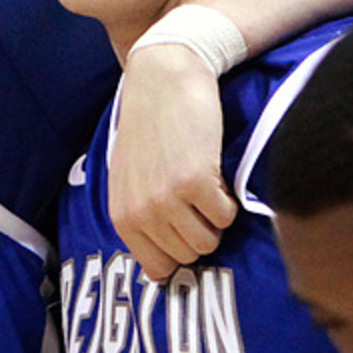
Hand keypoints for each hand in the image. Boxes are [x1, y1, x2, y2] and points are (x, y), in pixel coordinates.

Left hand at [109, 45, 236, 280]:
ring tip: (203, 181)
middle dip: (200, 229)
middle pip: (190, 255)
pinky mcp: (195, 182)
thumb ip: (140, 219)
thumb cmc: (150, 126)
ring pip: (210, 241)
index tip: (187, 225)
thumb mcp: (130, 177)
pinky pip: (226, 216)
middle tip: (195, 194)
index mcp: (123, 215)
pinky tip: (213, 170)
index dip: (181, 250)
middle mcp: (141, 212)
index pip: (159, 268)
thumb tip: (160, 274)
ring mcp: (166, 199)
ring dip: (215, 215)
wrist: (162, 78)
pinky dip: (229, 198)